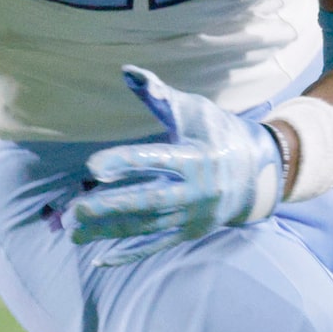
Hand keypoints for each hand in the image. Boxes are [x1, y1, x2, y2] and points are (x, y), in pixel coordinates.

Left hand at [65, 66, 282, 250]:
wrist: (257, 171)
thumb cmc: (216, 132)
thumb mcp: (194, 110)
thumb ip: (160, 95)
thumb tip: (127, 72)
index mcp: (196, 158)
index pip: (155, 160)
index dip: (124, 163)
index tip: (92, 167)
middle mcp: (197, 191)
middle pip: (149, 201)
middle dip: (111, 207)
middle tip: (76, 210)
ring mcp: (194, 216)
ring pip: (147, 227)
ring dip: (110, 232)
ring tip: (75, 233)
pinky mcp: (190, 232)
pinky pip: (156, 246)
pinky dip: (129, 254)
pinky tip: (100, 259)